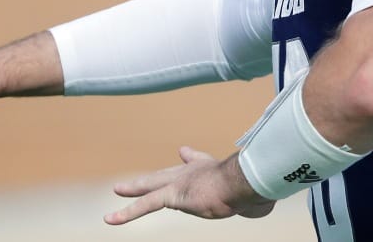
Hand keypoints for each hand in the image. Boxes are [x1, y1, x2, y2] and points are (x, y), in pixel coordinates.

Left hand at [104, 146, 275, 224]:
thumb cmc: (256, 187)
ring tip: (119, 190)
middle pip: (168, 172)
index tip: (182, 152)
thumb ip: (253, 201)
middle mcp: (195, 171)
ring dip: (134, 189)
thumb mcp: (255, 195)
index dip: (190, 157)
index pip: (197, 161)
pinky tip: (110, 220)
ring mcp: (182, 182)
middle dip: (154, 175)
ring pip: (151, 186)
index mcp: (212, 169)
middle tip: (136, 177)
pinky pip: (145, 205)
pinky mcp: (173, 196)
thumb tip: (262, 208)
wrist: (246, 180)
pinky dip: (126, 213)